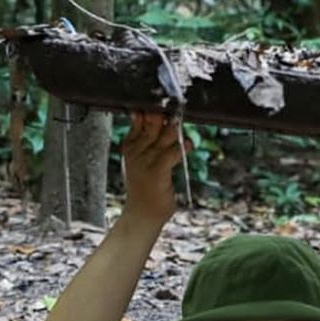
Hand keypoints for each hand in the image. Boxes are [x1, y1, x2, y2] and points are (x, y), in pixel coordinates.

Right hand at [119, 111, 191, 227]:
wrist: (142, 214)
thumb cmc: (144, 187)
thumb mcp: (140, 160)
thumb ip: (145, 139)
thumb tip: (152, 118)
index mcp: (130, 146)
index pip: (140, 119)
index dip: (154, 110)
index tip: (167, 106)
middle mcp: (136, 151)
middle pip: (152, 123)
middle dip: (166, 117)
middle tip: (177, 115)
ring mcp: (145, 161)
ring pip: (164, 136)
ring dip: (176, 132)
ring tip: (183, 131)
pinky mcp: (157, 172)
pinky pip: (171, 153)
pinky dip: (182, 148)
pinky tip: (188, 146)